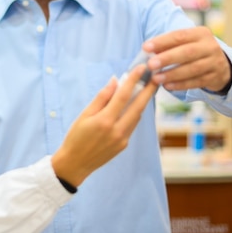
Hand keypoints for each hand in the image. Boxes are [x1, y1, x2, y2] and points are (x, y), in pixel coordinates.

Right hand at [51, 64, 157, 186]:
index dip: (133, 80)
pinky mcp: (124, 145)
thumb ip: (101, 98)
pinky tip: (134, 105)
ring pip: (137, 116)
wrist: (75, 164)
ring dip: (143, 102)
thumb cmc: (75, 137)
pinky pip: (132, 125)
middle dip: (148, 90)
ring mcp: (122, 139)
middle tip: (156, 76)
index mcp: (105, 121)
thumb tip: (115, 81)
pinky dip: (134, 113)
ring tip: (147, 88)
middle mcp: (117, 130)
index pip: (123, 96)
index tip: (141, 68)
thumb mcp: (84, 115)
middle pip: (138, 106)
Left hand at [144, 26, 231, 92]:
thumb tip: (147, 51)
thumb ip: (169, 45)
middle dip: (167, 58)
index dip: (162, 41)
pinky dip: (180, 85)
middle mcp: (210, 46)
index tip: (146, 47)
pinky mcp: (214, 77)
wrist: (221, 66)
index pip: (180, 35)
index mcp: (201, 33)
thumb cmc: (195, 52)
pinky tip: (167, 86)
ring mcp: (214, 62)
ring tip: (156, 78)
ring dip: (172, 74)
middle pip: (187, 52)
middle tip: (151, 65)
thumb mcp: (186, 43)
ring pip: (192, 69)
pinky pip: (196, 82)